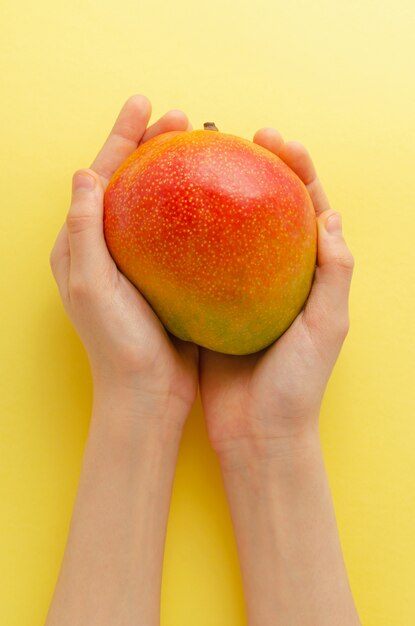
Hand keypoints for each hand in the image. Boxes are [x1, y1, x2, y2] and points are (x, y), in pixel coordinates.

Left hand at [50, 95, 198, 428]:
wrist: (146, 393)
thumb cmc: (116, 344)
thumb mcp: (88, 285)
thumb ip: (83, 229)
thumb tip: (84, 173)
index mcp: (80, 245)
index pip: (99, 177)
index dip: (120, 136)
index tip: (144, 103)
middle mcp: (106, 248)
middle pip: (130, 182)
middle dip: (150, 144)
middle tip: (181, 118)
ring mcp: (137, 262)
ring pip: (157, 202)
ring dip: (174, 170)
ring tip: (198, 143)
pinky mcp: (164, 276)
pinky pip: (177, 230)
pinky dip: (192, 207)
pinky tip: (215, 197)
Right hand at [199, 128, 354, 460]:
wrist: (255, 432)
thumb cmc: (295, 385)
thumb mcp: (326, 328)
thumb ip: (333, 274)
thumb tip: (330, 217)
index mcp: (313, 276)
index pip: (311, 208)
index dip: (298, 168)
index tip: (275, 139)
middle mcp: (279, 276)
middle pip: (271, 209)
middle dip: (259, 168)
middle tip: (236, 138)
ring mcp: (245, 289)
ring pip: (235, 230)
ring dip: (223, 195)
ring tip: (204, 163)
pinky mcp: (214, 304)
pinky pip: (204, 262)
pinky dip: (195, 237)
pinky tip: (177, 217)